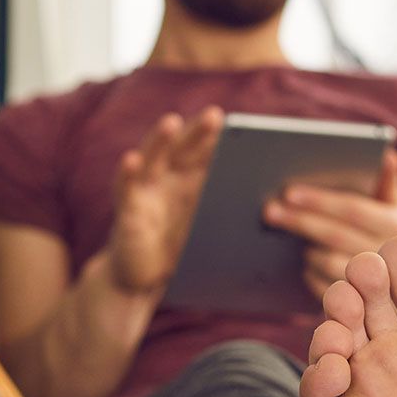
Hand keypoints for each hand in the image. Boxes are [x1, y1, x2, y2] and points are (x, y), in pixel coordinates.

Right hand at [106, 105, 225, 296]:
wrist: (146, 281)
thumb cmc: (181, 250)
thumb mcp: (211, 229)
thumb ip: (230, 211)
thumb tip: (271, 204)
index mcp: (191, 179)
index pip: (207, 151)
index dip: (222, 139)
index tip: (241, 126)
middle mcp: (167, 177)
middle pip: (182, 146)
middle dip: (197, 131)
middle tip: (214, 115)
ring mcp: (145, 189)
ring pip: (152, 157)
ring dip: (160, 139)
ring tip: (171, 122)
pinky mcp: (127, 209)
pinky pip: (126, 187)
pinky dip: (127, 173)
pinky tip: (132, 159)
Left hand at [264, 148, 396, 298]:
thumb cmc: (385, 227)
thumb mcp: (392, 204)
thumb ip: (387, 181)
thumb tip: (388, 155)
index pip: (352, 209)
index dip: (320, 200)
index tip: (289, 192)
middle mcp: (388, 254)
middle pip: (334, 235)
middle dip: (299, 220)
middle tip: (270, 210)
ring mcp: (373, 282)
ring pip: (327, 262)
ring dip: (306, 248)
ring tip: (291, 235)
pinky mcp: (357, 304)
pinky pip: (323, 288)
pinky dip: (310, 273)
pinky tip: (304, 262)